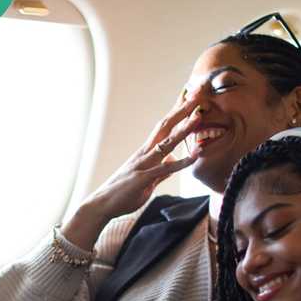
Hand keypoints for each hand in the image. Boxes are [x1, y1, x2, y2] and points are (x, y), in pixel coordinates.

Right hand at [83, 97, 203, 222]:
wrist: (101, 205)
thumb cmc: (123, 194)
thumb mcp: (148, 181)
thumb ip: (162, 171)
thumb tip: (173, 162)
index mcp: (147, 152)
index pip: (165, 127)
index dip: (178, 112)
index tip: (191, 98)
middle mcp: (145, 153)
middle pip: (166, 126)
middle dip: (182, 110)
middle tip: (197, 94)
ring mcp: (143, 164)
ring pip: (166, 143)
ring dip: (183, 130)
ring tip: (198, 116)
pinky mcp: (143, 178)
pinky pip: (166, 168)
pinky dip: (182, 161)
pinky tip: (196, 154)